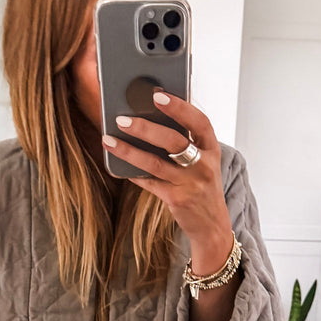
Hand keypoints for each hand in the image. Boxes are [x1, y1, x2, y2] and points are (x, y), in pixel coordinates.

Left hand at [104, 92, 233, 274]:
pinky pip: (149, 183)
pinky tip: (117, 165)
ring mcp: (190, 184)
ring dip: (129, 150)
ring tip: (108, 140)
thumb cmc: (202, 185)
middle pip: (173, 141)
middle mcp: (204, 165)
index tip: (158, 96)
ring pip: (155, 163)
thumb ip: (187, 141)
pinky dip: (133, 173)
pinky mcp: (177, 199)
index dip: (180, 107)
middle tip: (122, 119)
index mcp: (212, 149)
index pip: (199, 122)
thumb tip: (151, 115)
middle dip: (145, 128)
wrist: (212, 225)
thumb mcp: (203, 160)